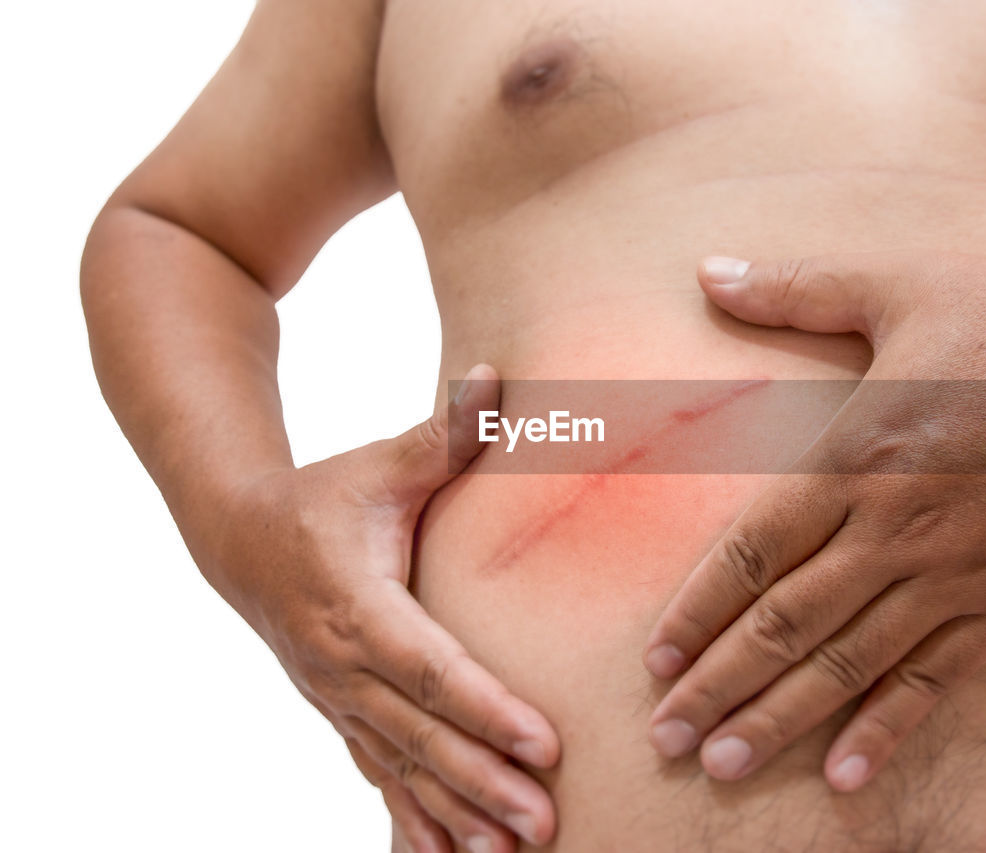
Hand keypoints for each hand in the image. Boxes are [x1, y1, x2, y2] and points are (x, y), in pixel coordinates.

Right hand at [208, 364, 557, 851]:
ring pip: (400, 767)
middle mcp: (342, 663)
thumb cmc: (327, 495)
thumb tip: (495, 376)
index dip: (485, 706)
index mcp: (358, 601)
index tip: (543, 743)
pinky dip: (412, 818)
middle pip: (420, 733)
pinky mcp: (338, 714)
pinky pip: (377, 777)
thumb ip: (443, 431)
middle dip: (483, 780)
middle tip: (545, 821)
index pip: (430, 665)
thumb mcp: (381, 462)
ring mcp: (335, 698)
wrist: (239, 538)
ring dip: (454, 812)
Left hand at [644, 252, 985, 792]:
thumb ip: (796, 288)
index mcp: (854, 456)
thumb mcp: (899, 284)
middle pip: (784, 623)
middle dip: (716, 684)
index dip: (696, 610)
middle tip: (665, 740)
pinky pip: (935, 680)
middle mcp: (893, 527)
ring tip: (723, 767)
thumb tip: (708, 266)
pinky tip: (843, 775)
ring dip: (779, 720)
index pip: (751, 551)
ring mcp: (953, 573)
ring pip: (847, 664)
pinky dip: (887, 730)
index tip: (652, 659)